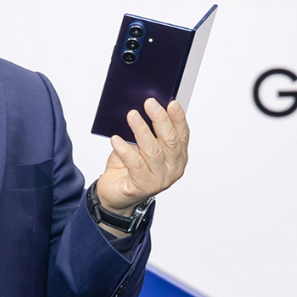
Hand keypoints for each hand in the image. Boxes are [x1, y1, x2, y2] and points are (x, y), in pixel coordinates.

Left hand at [95, 98, 188, 217]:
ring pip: (153, 151)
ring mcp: (159, 180)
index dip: (178, 118)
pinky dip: (125, 150)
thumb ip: (147, 132)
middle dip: (160, 120)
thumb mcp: (140, 146)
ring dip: (142, 130)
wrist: (115, 193)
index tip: (172, 102)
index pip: (182, 135)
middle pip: (170, 141)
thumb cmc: (128, 166)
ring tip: (132, 115)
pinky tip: (116, 140)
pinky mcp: (143, 187)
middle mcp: (173, 169)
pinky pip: (135, 164)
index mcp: (178, 157)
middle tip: (150, 103)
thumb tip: (142, 109)